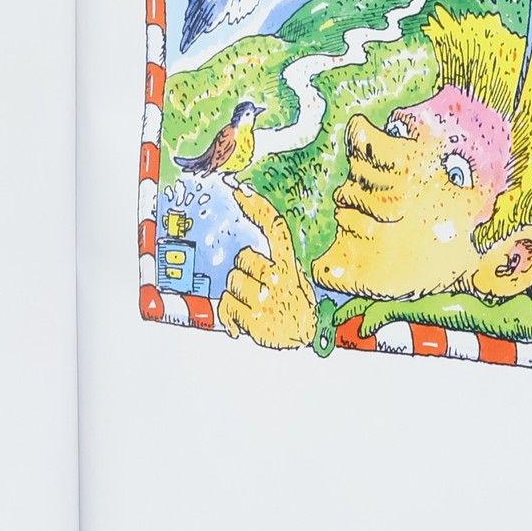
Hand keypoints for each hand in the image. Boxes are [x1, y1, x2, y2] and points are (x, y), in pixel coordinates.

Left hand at [215, 185, 317, 349]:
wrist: (306, 340)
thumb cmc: (298, 308)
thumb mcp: (296, 280)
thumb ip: (279, 264)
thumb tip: (253, 245)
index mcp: (290, 266)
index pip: (275, 229)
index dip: (258, 208)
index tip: (241, 190)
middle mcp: (278, 279)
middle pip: (242, 259)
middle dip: (244, 272)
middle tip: (257, 288)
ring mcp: (265, 299)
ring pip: (232, 282)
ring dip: (237, 294)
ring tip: (254, 306)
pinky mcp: (253, 319)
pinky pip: (226, 306)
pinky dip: (230, 315)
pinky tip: (243, 321)